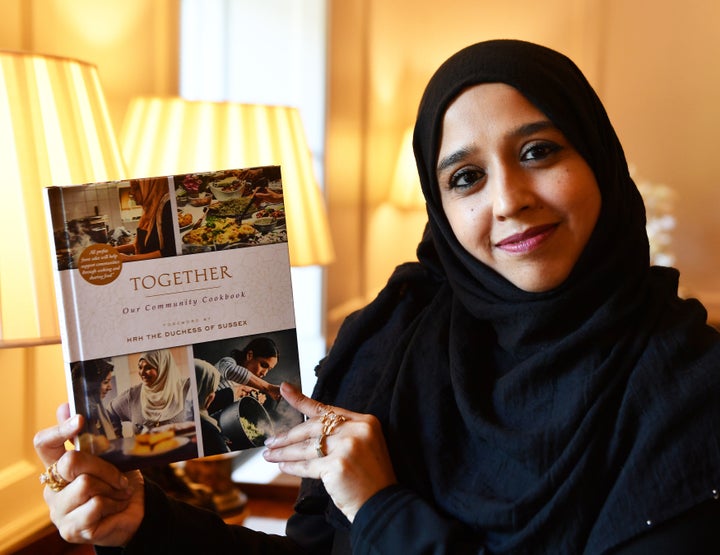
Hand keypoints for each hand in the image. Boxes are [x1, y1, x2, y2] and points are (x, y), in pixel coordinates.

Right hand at [33, 404, 143, 545]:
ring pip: (85, 484)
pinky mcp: (70, 529)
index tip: (80, 420)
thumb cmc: (120, 481)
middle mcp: (52, 488)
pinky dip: (114, 503)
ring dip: (112, 487)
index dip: (59, 430)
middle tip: (120, 475)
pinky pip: (94, 505)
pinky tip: (117, 506)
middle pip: (70, 462)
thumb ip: (92, 435)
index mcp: (58, 465)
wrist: (138, 511)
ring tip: (121, 492)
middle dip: (102, 465)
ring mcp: (58, 510)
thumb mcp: (111, 455)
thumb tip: (65, 404)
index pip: (43, 443)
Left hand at [263, 383, 396, 521]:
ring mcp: (347, 447)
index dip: (302, 400)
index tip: (284, 389)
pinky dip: (292, 466)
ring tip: (270, 454)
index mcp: (365, 421)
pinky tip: (282, 466)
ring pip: (307, 447)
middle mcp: (357, 430)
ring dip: (285, 452)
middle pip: (313, 427)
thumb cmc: (370, 479)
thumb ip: (341, 434)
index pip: (327, 409)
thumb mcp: (363, 446)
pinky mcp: (337, 465)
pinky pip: (307, 465)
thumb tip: (306, 432)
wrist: (382, 504)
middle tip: (271, 440)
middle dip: (288, 435)